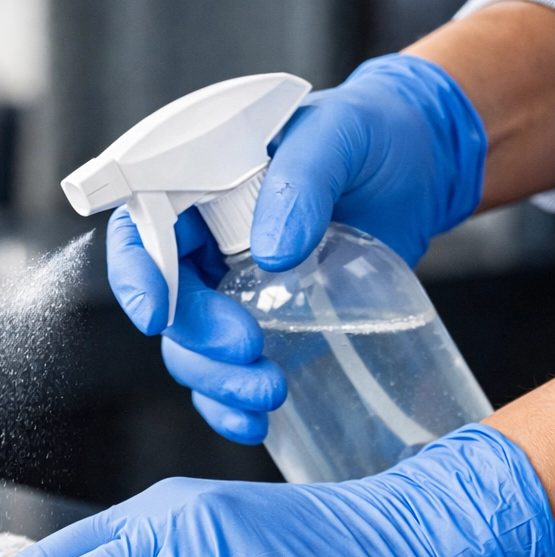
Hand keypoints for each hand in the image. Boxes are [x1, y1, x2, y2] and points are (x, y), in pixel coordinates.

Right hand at [106, 53, 485, 442]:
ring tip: (267, 393)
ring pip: (190, 349)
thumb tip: (271, 252)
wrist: (418, 167)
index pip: (141, 232)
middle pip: (169, 305)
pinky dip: (229, 406)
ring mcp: (230, 290)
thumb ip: (303, 179)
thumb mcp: (341, 135)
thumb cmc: (372, 132)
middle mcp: (203, 244)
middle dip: (198, 339)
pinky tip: (255, 423)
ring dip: (216, 381)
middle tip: (248, 349)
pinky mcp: (262, 325)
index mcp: (199, 188)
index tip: (158, 315)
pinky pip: (224, 374)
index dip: (138, 275)